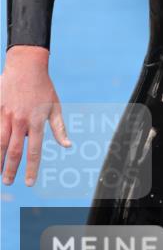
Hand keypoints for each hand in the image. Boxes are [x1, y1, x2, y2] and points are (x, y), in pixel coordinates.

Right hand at [0, 47, 70, 186]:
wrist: (26, 66)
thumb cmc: (43, 88)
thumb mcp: (55, 106)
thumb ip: (59, 128)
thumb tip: (68, 146)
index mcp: (36, 121)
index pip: (34, 151)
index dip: (32, 168)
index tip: (29, 183)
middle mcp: (21, 120)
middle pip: (14, 150)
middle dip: (11, 169)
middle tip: (8, 182)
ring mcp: (6, 115)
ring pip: (0, 142)